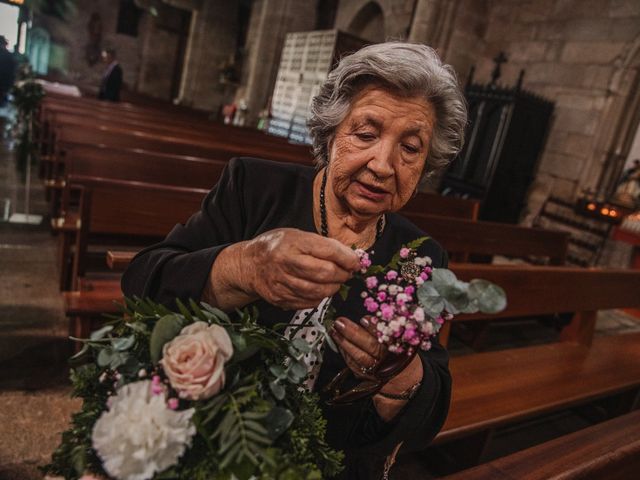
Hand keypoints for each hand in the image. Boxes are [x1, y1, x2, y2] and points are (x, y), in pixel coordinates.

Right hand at [242, 228, 359, 309]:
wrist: (250, 264)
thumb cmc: (277, 246)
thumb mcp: (298, 235)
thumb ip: (322, 245)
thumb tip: (350, 257)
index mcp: (293, 242)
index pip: (328, 251)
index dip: (347, 258)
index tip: (355, 262)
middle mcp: (285, 262)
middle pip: (325, 273)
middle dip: (343, 274)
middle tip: (346, 272)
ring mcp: (281, 283)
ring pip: (319, 291)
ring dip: (334, 287)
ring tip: (335, 281)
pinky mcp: (280, 298)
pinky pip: (309, 302)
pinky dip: (320, 297)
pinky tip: (320, 289)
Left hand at [331, 316, 422, 395]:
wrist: (403, 377)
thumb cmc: (399, 352)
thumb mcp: (400, 338)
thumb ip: (387, 327)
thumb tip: (369, 317)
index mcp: (399, 347)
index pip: (387, 336)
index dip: (375, 328)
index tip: (363, 319)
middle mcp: (389, 360)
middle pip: (371, 346)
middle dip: (354, 333)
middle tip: (341, 322)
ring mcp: (378, 370)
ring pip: (360, 357)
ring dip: (345, 343)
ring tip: (335, 331)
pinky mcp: (368, 377)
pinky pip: (355, 365)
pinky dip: (346, 353)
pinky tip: (339, 343)